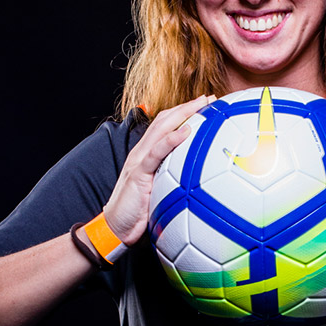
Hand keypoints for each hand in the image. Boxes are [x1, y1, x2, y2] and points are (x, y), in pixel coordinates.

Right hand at [103, 95, 214, 246]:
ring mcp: (139, 160)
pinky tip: (187, 131)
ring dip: (183, 113)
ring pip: (161, 128)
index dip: (184, 113)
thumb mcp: (160, 193)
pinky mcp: (138, 172)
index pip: (166, 127)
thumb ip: (174, 183)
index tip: (206, 106)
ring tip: (201, 104)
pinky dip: (172, 139)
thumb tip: (199, 185)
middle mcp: (142, 152)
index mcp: (147, 155)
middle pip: (165, 120)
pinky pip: (156, 152)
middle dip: (187, 106)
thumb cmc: (138, 214)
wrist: (116, 227)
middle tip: (210, 98)